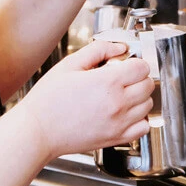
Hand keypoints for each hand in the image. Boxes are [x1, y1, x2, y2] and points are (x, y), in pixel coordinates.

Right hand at [15, 40, 154, 160]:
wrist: (37, 131)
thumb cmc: (47, 101)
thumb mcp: (69, 65)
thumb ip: (98, 50)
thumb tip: (119, 48)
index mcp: (108, 82)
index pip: (142, 67)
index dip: (135, 62)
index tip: (125, 64)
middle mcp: (119, 103)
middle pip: (148, 84)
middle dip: (138, 78)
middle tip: (123, 78)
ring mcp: (120, 122)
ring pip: (149, 104)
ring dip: (140, 97)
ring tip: (121, 95)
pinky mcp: (117, 138)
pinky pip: (144, 127)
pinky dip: (140, 119)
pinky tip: (126, 113)